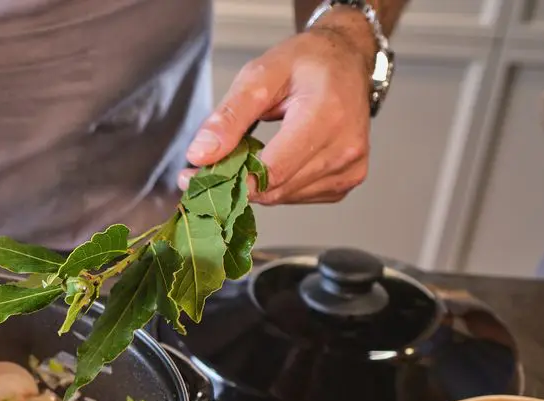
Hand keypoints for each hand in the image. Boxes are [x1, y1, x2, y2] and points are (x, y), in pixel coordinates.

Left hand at [179, 10, 376, 204]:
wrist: (347, 60)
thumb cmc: (306, 63)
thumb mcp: (261, 74)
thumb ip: (229, 116)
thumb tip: (201, 155)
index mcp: (326, 117)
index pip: (272, 171)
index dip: (229, 178)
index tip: (193, 176)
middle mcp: (344, 149)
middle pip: (274, 188)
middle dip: (235, 181)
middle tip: (208, 165)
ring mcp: (350, 169)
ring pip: (282, 197)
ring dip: (255, 184)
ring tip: (245, 155)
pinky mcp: (346, 181)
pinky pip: (297, 196)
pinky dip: (276, 184)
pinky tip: (274, 159)